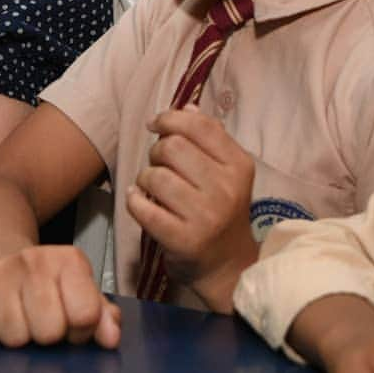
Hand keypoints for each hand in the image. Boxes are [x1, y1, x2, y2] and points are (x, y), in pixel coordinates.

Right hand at [0, 244, 120, 348]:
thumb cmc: (48, 284)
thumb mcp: (81, 292)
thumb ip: (103, 317)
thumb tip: (110, 338)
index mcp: (69, 261)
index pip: (85, 314)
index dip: (80, 330)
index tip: (72, 323)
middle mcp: (33, 260)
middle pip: (48, 331)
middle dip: (48, 336)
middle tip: (44, 323)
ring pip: (15, 338)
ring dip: (19, 338)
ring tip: (21, 320)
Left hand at [126, 105, 257, 311]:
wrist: (228, 266)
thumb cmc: (222, 211)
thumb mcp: (228, 172)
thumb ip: (210, 137)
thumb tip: (186, 106)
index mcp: (238, 165)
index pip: (200, 126)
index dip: (171, 118)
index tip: (157, 125)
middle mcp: (225, 189)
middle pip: (173, 147)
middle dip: (157, 151)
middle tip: (159, 164)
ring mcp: (204, 216)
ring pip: (155, 175)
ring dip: (145, 178)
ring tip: (153, 187)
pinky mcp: (182, 239)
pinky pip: (142, 207)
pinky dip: (135, 201)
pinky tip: (140, 201)